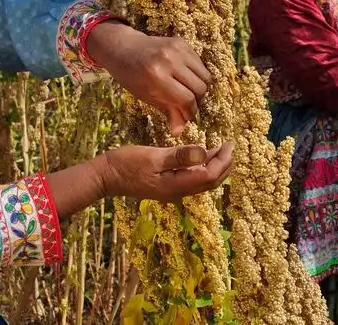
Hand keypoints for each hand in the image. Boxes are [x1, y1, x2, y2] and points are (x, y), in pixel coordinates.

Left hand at [86, 21, 211, 135]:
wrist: (124, 48)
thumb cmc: (132, 76)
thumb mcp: (146, 96)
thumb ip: (167, 112)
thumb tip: (179, 132)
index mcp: (157, 77)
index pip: (187, 99)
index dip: (190, 112)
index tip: (188, 117)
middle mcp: (169, 61)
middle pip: (200, 88)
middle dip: (197, 102)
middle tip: (189, 107)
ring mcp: (177, 49)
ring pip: (205, 76)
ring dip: (201, 89)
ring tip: (190, 94)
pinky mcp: (182, 42)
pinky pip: (200, 64)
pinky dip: (197, 75)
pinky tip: (186, 80)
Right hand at [90, 142, 233, 202]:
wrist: (106, 177)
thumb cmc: (126, 164)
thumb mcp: (152, 156)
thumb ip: (178, 156)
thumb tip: (203, 153)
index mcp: (176, 185)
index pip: (209, 176)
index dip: (223, 161)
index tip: (229, 144)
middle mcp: (178, 192)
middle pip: (210, 183)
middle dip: (224, 165)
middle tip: (231, 147)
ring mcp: (172, 191)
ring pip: (203, 182)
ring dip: (216, 168)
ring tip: (222, 150)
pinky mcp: (167, 186)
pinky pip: (193, 180)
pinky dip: (203, 168)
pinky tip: (203, 157)